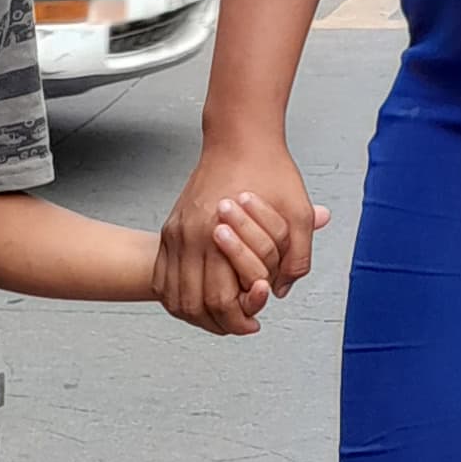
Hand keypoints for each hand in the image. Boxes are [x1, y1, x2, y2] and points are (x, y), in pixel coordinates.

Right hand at [158, 140, 329, 334]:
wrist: (239, 137)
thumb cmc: (269, 171)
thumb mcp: (298, 214)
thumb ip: (296, 257)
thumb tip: (280, 291)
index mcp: (218, 235)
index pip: (221, 299)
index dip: (239, 319)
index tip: (255, 323)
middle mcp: (190, 236)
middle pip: (193, 304)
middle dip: (218, 323)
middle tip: (241, 324)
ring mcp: (176, 232)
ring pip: (173, 295)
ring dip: (195, 314)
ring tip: (219, 317)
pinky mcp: (171, 228)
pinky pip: (163, 276)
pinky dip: (177, 296)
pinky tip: (198, 299)